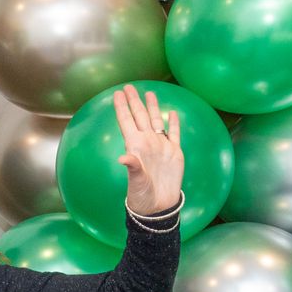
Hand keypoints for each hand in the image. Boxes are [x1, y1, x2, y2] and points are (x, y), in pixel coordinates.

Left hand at [113, 84, 184, 215]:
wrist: (159, 205)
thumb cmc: (142, 195)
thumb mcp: (136, 181)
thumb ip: (132, 167)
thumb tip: (123, 157)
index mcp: (135, 146)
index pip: (127, 122)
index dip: (122, 107)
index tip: (117, 93)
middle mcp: (147, 143)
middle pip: (140, 117)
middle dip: (135, 101)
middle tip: (129, 87)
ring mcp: (160, 146)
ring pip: (156, 121)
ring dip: (152, 107)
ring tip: (149, 93)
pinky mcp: (174, 152)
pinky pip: (173, 134)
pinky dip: (172, 123)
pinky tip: (171, 113)